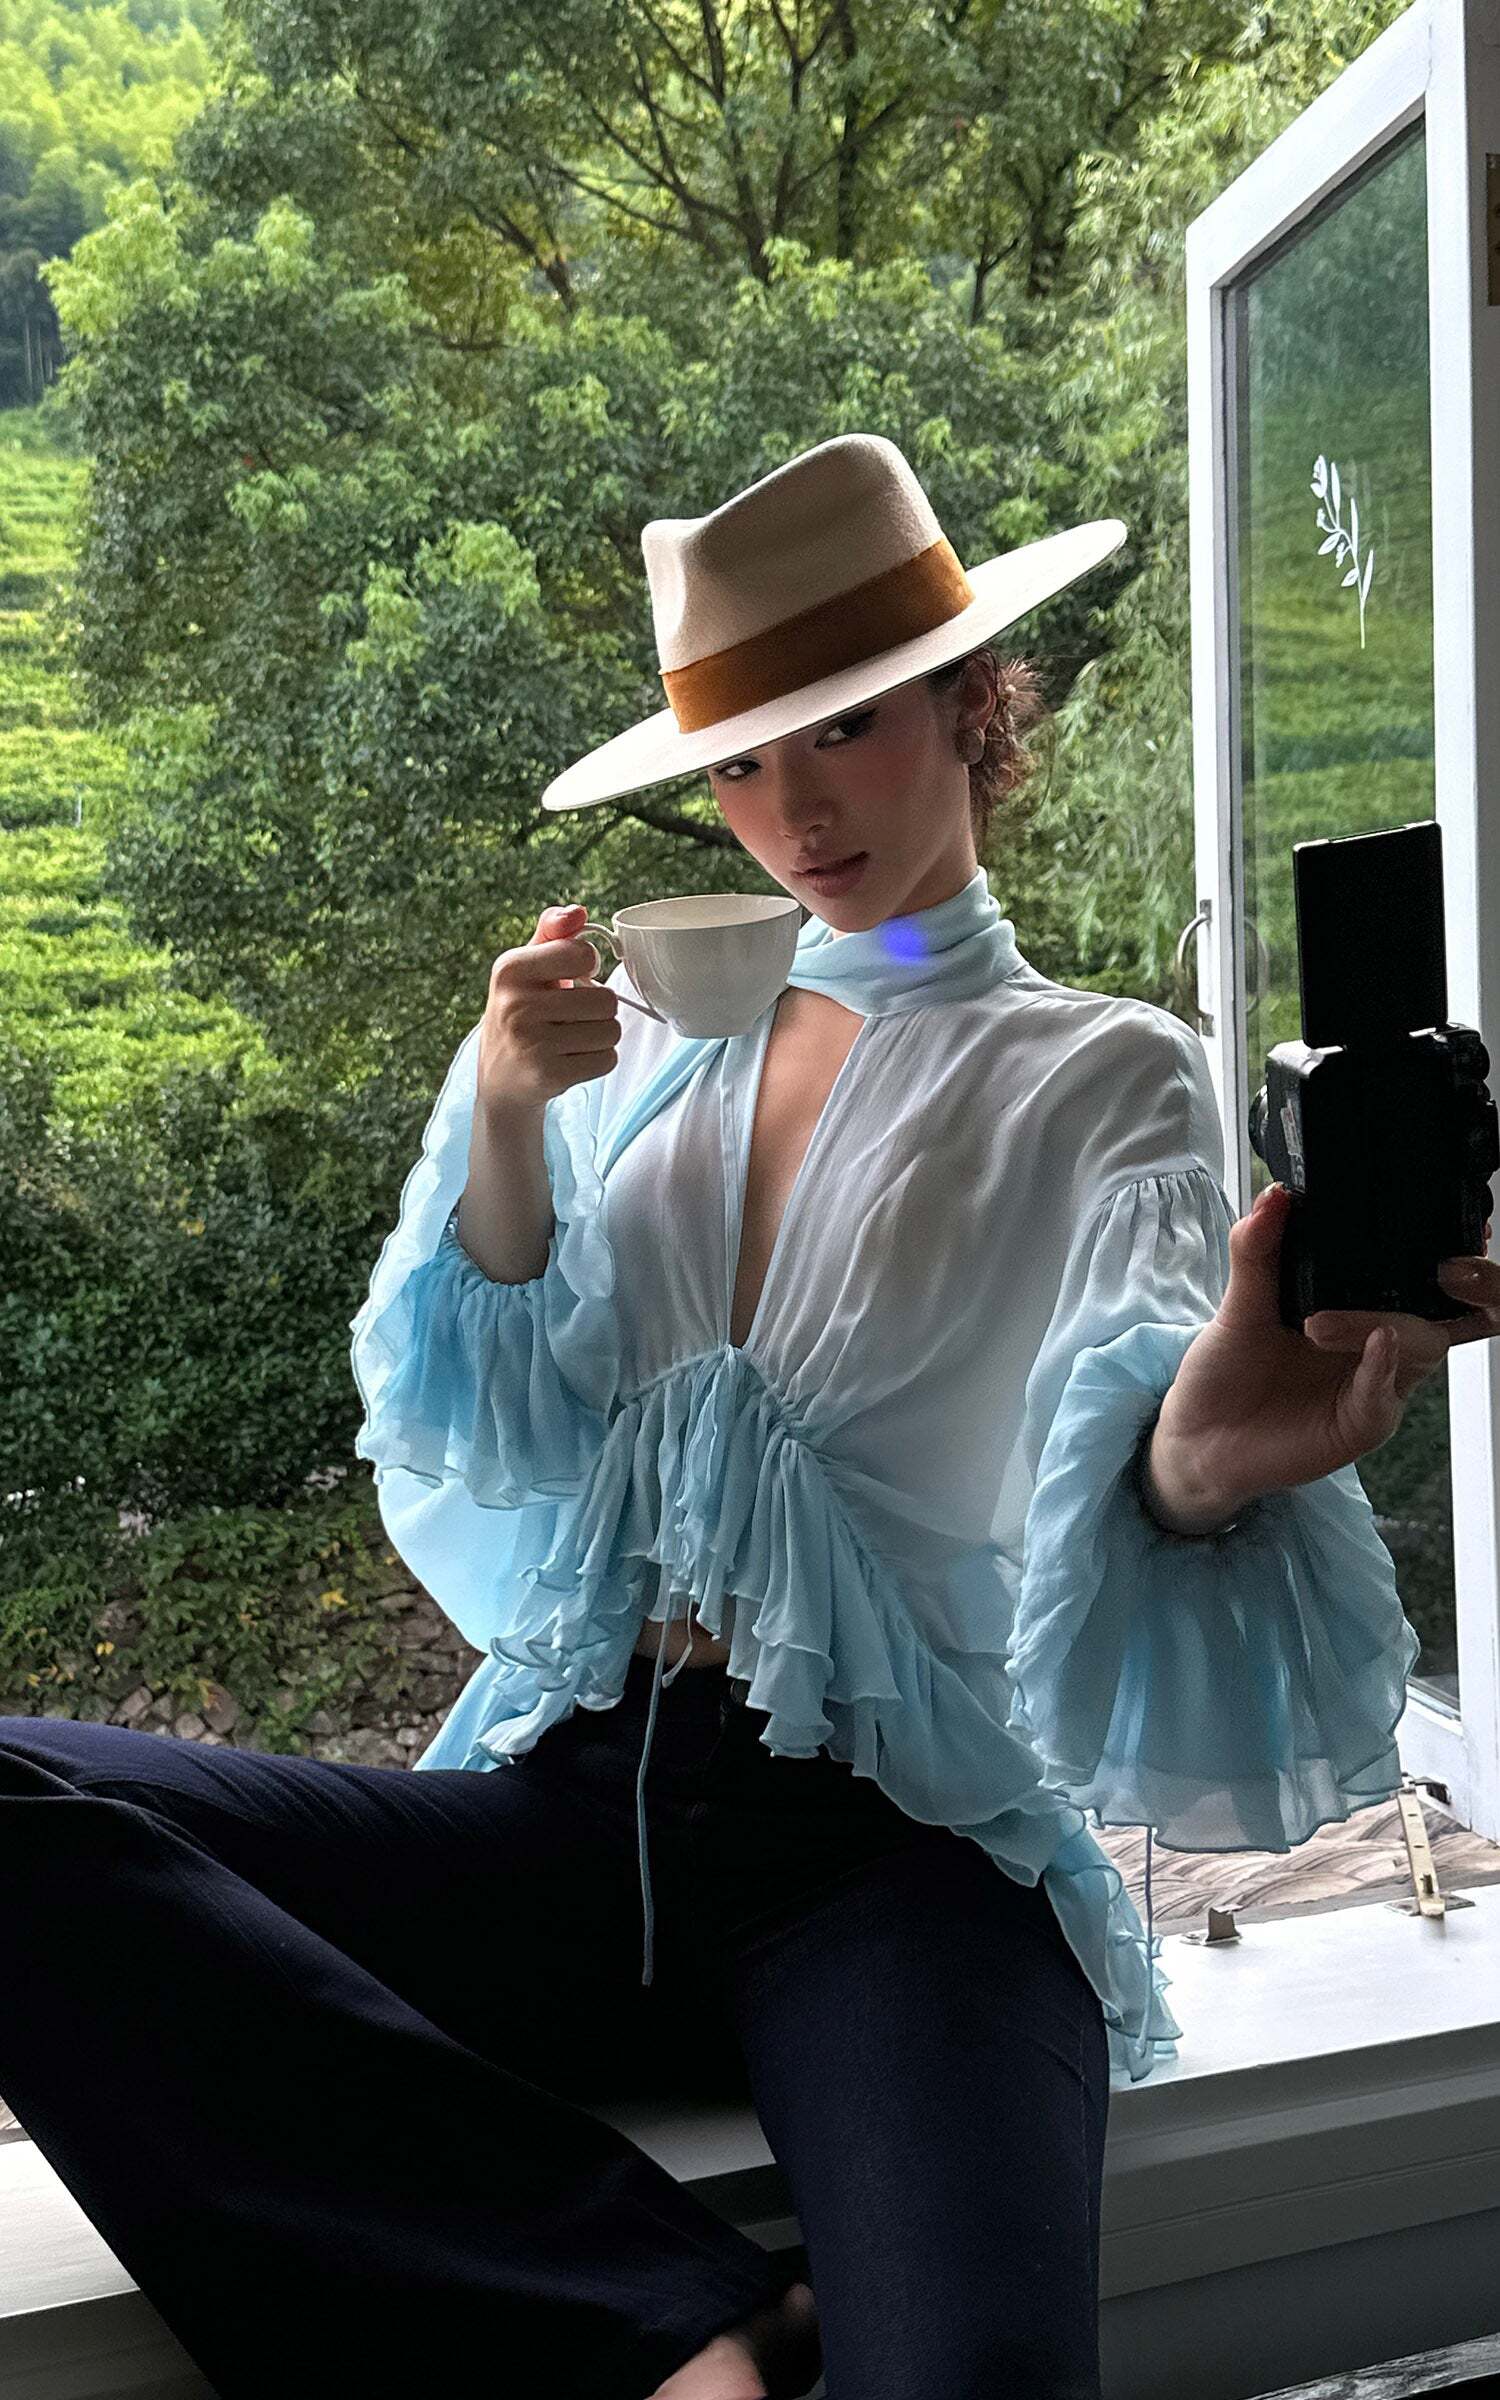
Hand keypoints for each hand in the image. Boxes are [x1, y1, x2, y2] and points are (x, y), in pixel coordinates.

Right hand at [476, 902, 620, 1114]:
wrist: (499, 1079)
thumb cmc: (519, 1013)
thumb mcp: (525, 967)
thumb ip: (552, 932)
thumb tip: (578, 912)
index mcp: (510, 969)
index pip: (582, 954)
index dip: (588, 965)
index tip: (574, 976)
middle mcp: (516, 1006)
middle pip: (605, 999)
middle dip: (598, 1009)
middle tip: (573, 1016)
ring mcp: (531, 1044)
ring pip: (611, 1031)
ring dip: (601, 1035)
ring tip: (573, 1038)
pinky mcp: (548, 1076)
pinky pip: (607, 1059)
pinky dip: (598, 1060)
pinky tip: (573, 1059)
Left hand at [1153, 1184, 1497, 1508]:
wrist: (1196, 1437)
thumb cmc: (1225, 1370)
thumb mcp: (1239, 1302)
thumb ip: (1258, 1250)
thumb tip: (1275, 1195)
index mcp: (1359, 1305)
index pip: (1422, 1277)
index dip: (1453, 1256)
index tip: (1465, 1226)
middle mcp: (1377, 1342)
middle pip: (1439, 1308)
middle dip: (1452, 1282)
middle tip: (1436, 1263)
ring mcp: (1374, 1383)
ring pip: (1419, 1345)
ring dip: (1383, 1320)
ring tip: (1323, 1323)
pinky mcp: (1361, 1423)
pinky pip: (1385, 1394)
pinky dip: (1382, 1366)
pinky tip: (1377, 1344)